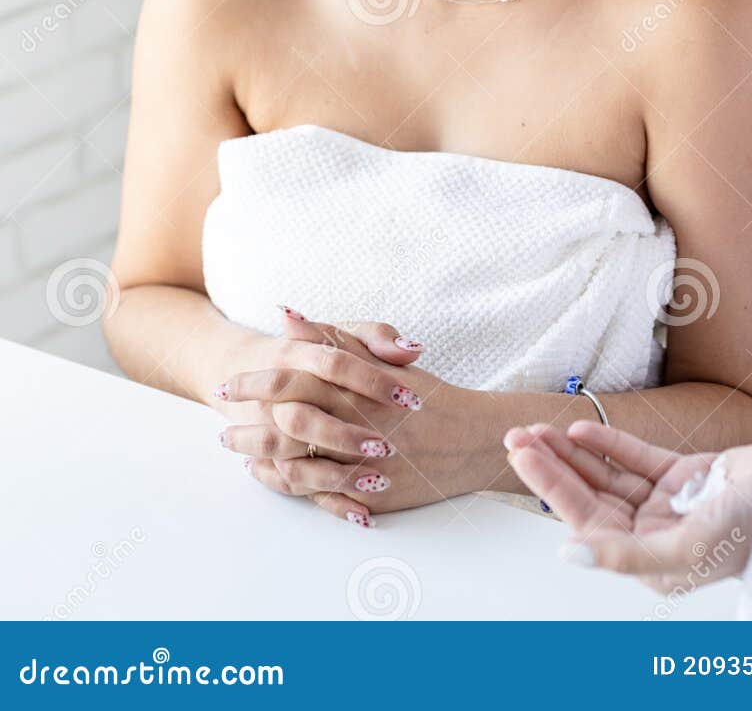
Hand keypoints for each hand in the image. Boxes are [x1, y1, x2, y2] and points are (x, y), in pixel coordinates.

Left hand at [213, 310, 476, 525]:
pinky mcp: (368, 496)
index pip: (290, 380)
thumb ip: (334, 337)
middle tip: (222, 424)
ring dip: (258, 457)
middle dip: (246, 424)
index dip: (253, 383)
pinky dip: (286, 485)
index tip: (226, 385)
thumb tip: (287, 315)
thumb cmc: (424, 394)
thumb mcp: (380, 357)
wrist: (470, 439)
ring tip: (236, 448)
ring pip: (294, 464)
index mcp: (355, 387)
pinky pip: (316, 495)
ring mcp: (360, 464)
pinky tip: (267, 474)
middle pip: (283, 425)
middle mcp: (355, 425)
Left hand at [504, 417, 751, 595]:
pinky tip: (581, 429)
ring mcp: (670, 505)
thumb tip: (569, 555)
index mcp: (652, 563)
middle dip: (552, 467)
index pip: (586, 521)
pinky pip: (637, 460)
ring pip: (607, 477)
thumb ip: (626, 556)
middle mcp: (655, 536)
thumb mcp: (687, 547)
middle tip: (516, 436)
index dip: (551, 487)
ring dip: (573, 453)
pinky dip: (609, 445)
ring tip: (539, 429)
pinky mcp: (688, 477)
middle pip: (591, 497)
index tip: (521, 456)